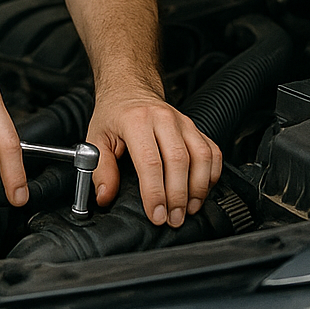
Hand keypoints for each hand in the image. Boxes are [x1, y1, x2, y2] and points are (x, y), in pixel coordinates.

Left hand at [87, 84, 221, 226]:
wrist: (130, 88)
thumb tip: (105, 196)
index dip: (155, 192)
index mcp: (136, 121)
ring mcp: (184, 123)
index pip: (150, 161)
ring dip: (198, 188)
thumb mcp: (96, 137)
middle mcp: (164, 119)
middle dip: (178, 196)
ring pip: (201, 156)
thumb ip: (100, 168)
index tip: (156, 214)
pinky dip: (211, 175)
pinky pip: (213, 152)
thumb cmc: (114, 114)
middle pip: (179, 161)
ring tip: (189, 209)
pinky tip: (201, 192)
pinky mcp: (196, 128)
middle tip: (174, 219)